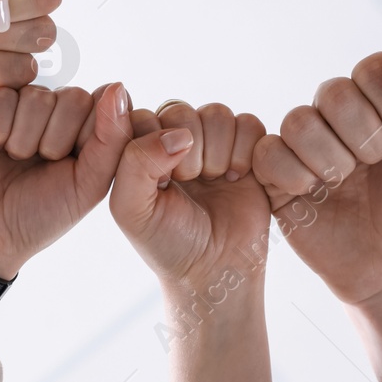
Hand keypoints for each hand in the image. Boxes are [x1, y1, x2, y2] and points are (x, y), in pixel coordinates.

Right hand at [0, 83, 131, 279]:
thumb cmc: (39, 214)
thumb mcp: (88, 186)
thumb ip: (113, 139)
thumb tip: (117, 87)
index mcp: (84, 128)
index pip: (104, 102)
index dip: (88, 135)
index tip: (71, 165)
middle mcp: (54, 111)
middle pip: (74, 97)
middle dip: (56, 140)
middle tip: (39, 165)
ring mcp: (20, 104)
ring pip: (37, 95)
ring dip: (23, 139)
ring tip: (12, 160)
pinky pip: (1, 95)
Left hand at [110, 100, 268, 289]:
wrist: (218, 270)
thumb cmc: (169, 243)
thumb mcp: (132, 209)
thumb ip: (134, 162)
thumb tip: (177, 133)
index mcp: (141, 148)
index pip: (141, 116)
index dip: (153, 147)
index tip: (161, 184)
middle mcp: (175, 139)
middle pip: (181, 111)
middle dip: (189, 153)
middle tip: (191, 184)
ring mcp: (213, 141)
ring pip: (217, 114)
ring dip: (218, 153)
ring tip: (216, 182)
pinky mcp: (247, 147)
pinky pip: (249, 124)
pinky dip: (246, 152)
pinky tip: (237, 178)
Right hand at [251, 55, 381, 306]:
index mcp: (379, 100)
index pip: (370, 68)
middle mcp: (339, 115)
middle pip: (332, 92)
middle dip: (361, 137)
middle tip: (375, 166)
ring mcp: (305, 144)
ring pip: (298, 122)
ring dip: (329, 161)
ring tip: (345, 184)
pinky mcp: (276, 174)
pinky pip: (267, 154)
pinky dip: (294, 177)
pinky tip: (314, 196)